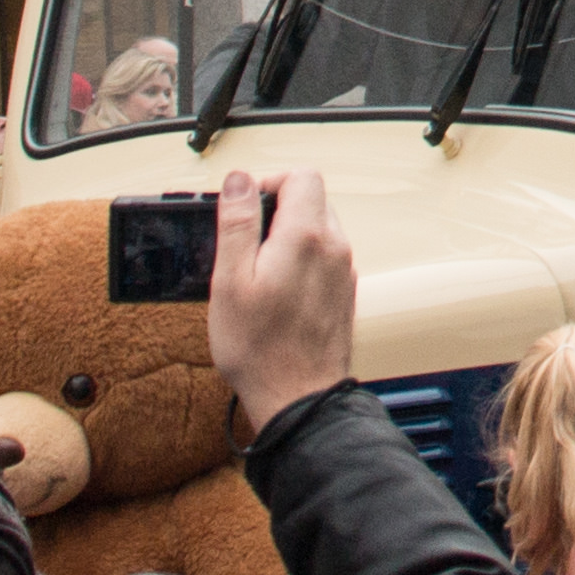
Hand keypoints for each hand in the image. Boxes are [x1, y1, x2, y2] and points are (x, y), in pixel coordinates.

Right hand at [208, 168, 357, 431]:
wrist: (299, 399)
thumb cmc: (260, 349)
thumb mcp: (230, 280)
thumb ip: (237, 223)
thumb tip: (239, 180)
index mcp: (307, 237)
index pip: (301, 176)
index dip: (268, 181)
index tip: (244, 208)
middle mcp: (335, 248)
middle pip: (311, 198)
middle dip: (276, 208)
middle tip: (244, 242)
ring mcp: (344, 271)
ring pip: (318, 227)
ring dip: (288, 235)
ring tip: (257, 270)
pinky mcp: (344, 292)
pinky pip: (324, 256)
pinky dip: (300, 259)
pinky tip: (276, 290)